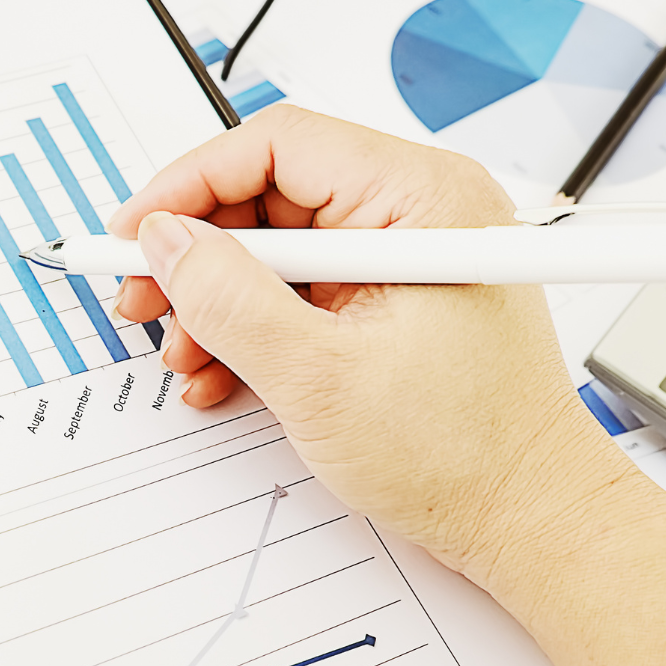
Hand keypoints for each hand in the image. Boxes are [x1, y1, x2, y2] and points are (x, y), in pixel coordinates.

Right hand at [111, 106, 665, 665]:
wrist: (529, 521)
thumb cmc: (467, 456)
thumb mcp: (319, 378)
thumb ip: (230, 301)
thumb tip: (167, 244)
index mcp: (422, 199)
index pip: (279, 144)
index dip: (190, 185)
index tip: (136, 232)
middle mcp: (419, 212)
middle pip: (272, 194)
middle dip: (199, 254)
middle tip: (144, 299)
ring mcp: (405, 258)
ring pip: (279, 249)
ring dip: (219, 302)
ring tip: (190, 355)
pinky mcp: (394, 301)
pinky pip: (303, 291)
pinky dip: (255, 329)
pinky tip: (223, 373)